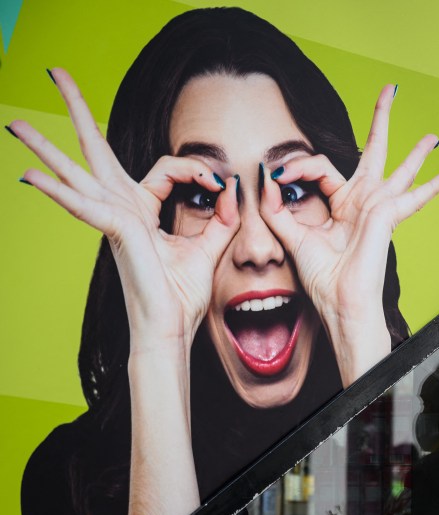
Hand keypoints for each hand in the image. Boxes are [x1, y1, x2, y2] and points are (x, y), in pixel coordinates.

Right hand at [9, 68, 239, 352]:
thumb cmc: (181, 296)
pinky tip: (32, 178)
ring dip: (46, 147)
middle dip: (79, 111)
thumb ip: (220, 216)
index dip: (198, 171)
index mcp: (142, 210)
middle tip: (55, 73)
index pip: (169, 169)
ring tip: (14, 123)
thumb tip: (230, 187)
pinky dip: (61, 193)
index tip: (220, 185)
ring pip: (78, 172)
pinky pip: (87, 207)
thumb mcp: (209, 247)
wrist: (170, 330)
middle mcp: (121, 209)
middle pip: (96, 151)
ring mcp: (113, 221)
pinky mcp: (116, 235)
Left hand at [258, 84, 438, 385]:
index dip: (298, 167)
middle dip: (381, 120)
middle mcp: (364, 204)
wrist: (343, 309)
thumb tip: (266, 178)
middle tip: (391, 90)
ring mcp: (379, 210)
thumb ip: (279, 209)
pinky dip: (429, 188)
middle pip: (374, 153)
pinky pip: (408, 197)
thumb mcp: (293, 239)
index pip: (322, 168)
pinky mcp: (386, 218)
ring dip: (417, 151)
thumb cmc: (325, 284)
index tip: (278, 176)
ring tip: (434, 136)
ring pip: (399, 169)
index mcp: (343, 207)